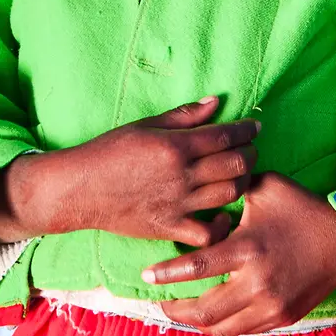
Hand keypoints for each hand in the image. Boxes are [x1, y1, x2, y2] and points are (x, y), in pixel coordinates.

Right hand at [0, 96, 259, 245]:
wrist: (80, 189)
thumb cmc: (110, 151)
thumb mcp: (146, 125)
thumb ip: (184, 115)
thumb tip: (215, 102)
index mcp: (176, 146)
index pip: (225, 137)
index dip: (246, 130)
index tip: (255, 127)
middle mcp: (181, 175)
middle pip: (234, 165)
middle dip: (250, 155)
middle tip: (251, 149)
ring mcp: (178, 204)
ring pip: (228, 195)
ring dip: (242, 183)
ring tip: (241, 174)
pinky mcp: (170, 228)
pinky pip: (208, 233)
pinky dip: (222, 225)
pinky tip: (224, 214)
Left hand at [142, 172, 335, 335]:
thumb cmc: (302, 207)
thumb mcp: (266, 187)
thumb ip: (234, 187)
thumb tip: (210, 182)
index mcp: (248, 248)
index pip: (197, 267)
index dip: (168, 274)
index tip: (147, 276)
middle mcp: (257, 282)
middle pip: (205, 310)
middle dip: (177, 309)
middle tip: (160, 301)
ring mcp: (271, 305)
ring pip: (223, 328)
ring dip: (198, 323)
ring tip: (182, 312)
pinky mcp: (283, 317)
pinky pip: (245, 331)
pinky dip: (225, 326)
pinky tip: (214, 316)